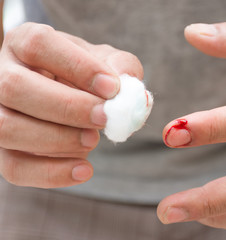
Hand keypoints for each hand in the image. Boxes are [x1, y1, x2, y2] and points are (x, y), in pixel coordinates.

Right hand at [0, 23, 142, 187]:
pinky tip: (85, 170)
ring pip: (7, 128)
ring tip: (94, 140)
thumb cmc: (88, 75)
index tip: (113, 88)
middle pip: (14, 87)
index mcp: (26, 42)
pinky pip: (14, 167)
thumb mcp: (107, 62)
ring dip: (57, 140)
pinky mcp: (3, 148)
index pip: (39, 45)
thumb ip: (122, 69)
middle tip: (104, 119)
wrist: (72, 95)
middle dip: (67, 107)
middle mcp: (1, 74)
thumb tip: (131, 94)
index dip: (77, 66)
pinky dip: (51, 173)